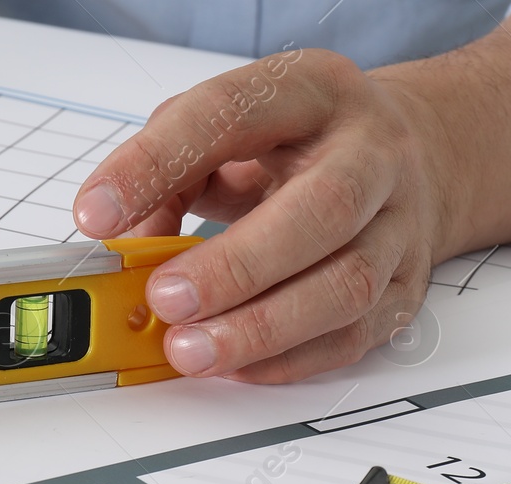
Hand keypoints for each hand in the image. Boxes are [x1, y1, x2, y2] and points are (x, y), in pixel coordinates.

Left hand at [73, 49, 448, 383]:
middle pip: (323, 207)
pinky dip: (290, 360)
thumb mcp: (230, 128)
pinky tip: (240, 366)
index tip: (97, 214)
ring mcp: (399, 223)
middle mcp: (372, 152)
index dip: (156, 165)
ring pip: (347, 284)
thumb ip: (170, 175)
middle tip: (166, 298)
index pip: (230, 114)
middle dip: (236, 266)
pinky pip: (354, 336)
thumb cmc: (304, 141)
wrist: (414, 154)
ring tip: (193, 350)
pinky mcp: (406, 286)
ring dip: (262, 328)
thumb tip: (125, 248)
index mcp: (314, 91)